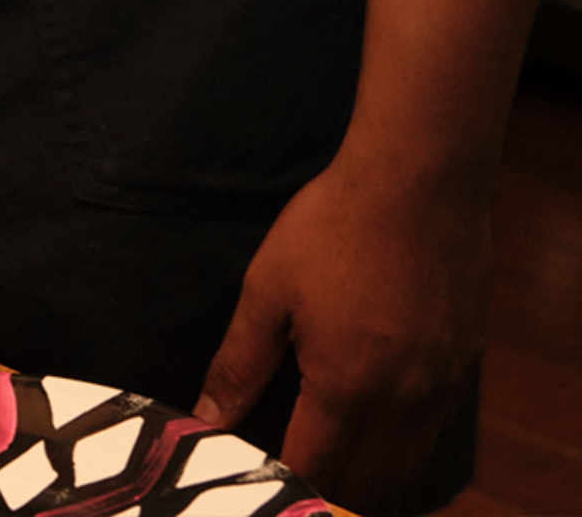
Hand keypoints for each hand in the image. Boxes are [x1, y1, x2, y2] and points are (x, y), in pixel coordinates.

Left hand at [196, 153, 488, 512]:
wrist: (417, 183)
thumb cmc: (334, 227)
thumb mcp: (268, 289)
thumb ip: (239, 363)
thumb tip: (206, 415)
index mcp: (345, 388)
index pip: (312, 469)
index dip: (279, 477)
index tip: (256, 472)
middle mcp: (400, 404)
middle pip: (364, 483)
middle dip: (323, 486)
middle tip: (290, 470)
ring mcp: (440, 390)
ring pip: (404, 467)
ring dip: (368, 478)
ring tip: (331, 464)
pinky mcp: (463, 368)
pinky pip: (434, 435)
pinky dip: (405, 449)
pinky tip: (380, 431)